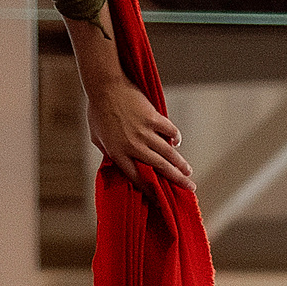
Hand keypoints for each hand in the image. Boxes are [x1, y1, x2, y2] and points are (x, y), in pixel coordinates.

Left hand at [85, 70, 192, 191]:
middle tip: (189, 187)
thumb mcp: (97, 138)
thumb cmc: (97, 111)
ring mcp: (144, 132)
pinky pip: (169, 131)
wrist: (104, 86)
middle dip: (176, 180)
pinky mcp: (153, 117)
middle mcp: (133, 146)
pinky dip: (175, 137)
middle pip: (159, 168)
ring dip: (180, 163)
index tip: (160, 198)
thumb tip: (117, 163)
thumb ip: (109, 152)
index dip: (150, 190)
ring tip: (188, 171)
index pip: (137, 178)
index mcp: (117, 153)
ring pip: (167, 152)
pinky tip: (177, 142)